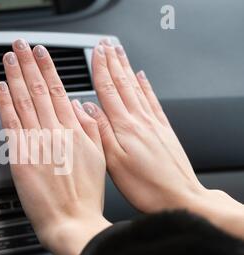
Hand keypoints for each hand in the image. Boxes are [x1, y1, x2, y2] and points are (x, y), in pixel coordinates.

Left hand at [0, 39, 110, 254]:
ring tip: (10, 58)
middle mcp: (54, 132)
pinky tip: (1, 87)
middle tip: (20, 46)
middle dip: (29, 64)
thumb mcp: (99, 157)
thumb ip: (89, 129)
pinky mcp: (20, 157)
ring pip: (23, 101)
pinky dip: (5, 103)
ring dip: (15, 76)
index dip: (48, 69)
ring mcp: (36, 143)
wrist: (71, 221)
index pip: (58, 91)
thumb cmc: (85, 196)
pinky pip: (10, 124)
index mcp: (74, 131)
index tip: (42, 53)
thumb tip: (78, 108)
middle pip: (38, 90)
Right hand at [86, 38, 243, 238]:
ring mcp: (153, 124)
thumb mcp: (114, 163)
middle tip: (106, 45)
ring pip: (137, 88)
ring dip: (127, 69)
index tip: (95, 52)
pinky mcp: (163, 130)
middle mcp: (140, 120)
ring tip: (120, 54)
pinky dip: (146, 86)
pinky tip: (143, 77)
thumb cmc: (146, 186)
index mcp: (125, 127)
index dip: (100, 69)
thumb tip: (86, 108)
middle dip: (113, 62)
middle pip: (124, 84)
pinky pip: (153, 101)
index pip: (109, 90)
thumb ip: (100, 132)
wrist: (180, 196)